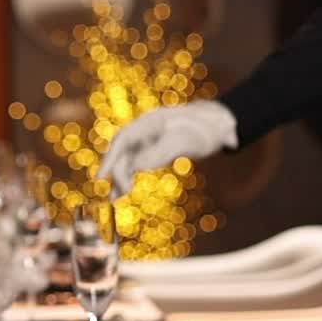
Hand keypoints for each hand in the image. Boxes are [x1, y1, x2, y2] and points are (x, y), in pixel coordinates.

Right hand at [98, 101, 237, 196]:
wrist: (220, 123)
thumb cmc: (204, 129)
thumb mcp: (182, 141)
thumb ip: (158, 153)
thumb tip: (135, 167)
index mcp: (150, 122)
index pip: (123, 140)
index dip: (110, 159)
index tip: (101, 178)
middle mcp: (145, 129)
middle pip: (123, 151)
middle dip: (116, 172)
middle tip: (116, 195)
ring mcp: (149, 138)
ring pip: (128, 158)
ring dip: (120, 177)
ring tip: (114, 198)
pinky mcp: (155, 148)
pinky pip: (137, 162)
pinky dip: (130, 176)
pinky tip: (124, 190)